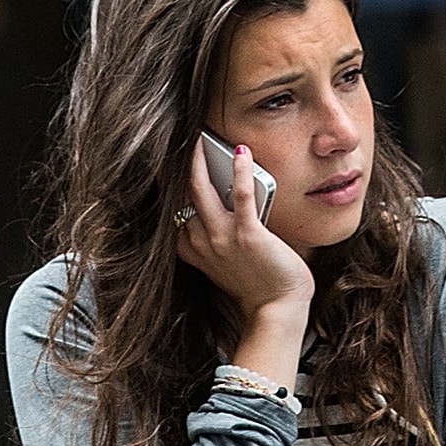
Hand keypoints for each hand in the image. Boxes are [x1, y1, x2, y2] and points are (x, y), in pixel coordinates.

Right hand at [174, 143, 312, 320]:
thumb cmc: (256, 282)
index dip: (169, 183)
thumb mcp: (223, 258)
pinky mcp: (248, 235)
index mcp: (191, 249)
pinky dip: (240, 170)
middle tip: (180, 137)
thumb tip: (222, 194)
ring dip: (199, 159)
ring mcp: (222, 238)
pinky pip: (242, 195)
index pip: (172, 208)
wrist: (276, 309)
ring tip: (201, 137)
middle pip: (180, 193)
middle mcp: (201, 242)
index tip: (169, 160)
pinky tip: (242, 152)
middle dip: (177, 163)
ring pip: (200, 189)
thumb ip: (213, 233)